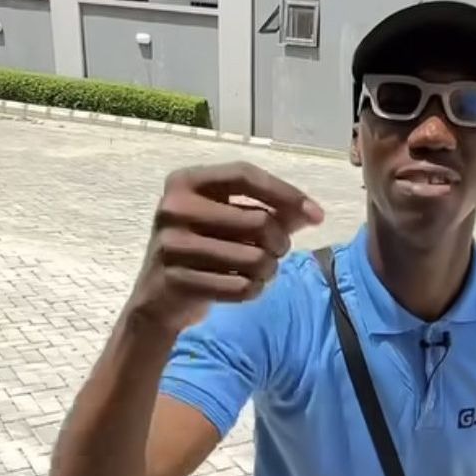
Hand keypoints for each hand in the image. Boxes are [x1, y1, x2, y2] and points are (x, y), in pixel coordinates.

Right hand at [127, 161, 323, 334]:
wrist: (159, 299)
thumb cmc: (203, 251)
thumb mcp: (230, 223)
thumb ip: (272, 212)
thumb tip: (312, 213)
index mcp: (185, 182)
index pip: (245, 175)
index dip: (286, 193)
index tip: (316, 214)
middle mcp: (174, 208)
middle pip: (259, 221)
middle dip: (280, 243)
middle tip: (276, 252)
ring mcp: (172, 246)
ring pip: (255, 259)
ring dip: (269, 270)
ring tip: (260, 272)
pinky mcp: (178, 281)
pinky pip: (241, 288)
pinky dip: (254, 290)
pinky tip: (245, 287)